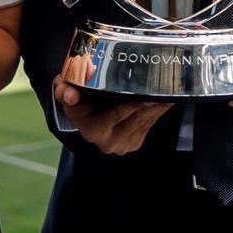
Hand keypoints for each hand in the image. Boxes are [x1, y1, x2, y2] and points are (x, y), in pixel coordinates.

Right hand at [54, 75, 172, 155]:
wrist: (85, 118)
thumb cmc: (77, 98)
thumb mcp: (65, 92)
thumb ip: (64, 90)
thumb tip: (70, 94)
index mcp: (90, 128)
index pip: (114, 114)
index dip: (129, 106)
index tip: (143, 98)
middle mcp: (106, 140)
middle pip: (134, 116)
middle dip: (149, 102)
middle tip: (162, 87)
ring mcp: (121, 144)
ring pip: (144, 120)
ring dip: (157, 106)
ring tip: (168, 91)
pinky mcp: (133, 144)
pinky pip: (149, 125)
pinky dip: (158, 112)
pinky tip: (165, 100)